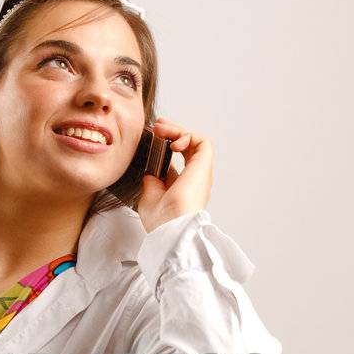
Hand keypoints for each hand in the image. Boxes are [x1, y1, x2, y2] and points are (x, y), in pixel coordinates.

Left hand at [137, 116, 212, 233]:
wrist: (171, 228)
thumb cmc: (161, 221)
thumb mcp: (150, 196)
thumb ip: (152, 181)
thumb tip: (151, 170)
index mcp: (183, 187)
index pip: (178, 160)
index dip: (167, 146)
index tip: (153, 137)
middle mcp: (195, 179)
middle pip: (188, 148)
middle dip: (173, 132)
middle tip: (157, 126)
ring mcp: (201, 173)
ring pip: (195, 143)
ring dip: (178, 131)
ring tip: (161, 129)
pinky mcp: (204, 167)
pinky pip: (202, 142)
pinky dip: (187, 136)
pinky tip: (173, 141)